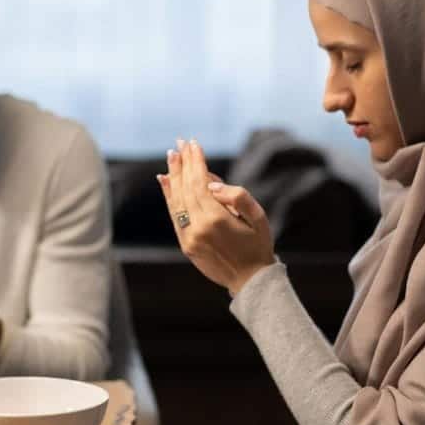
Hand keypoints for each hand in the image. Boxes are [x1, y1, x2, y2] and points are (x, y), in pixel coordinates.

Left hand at [158, 139, 274, 293]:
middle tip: (179, 143)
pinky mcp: (185, 245)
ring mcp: (189, 238)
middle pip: (185, 188)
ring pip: (176, 201)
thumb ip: (238, 196)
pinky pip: (174, 215)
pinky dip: (169, 196)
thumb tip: (212, 184)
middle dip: (183, 164)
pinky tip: (166, 181)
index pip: (199, 182)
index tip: (194, 144)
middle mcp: (198, 228)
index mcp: (216, 220)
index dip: (196, 161)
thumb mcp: (258, 217)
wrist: (250, 281)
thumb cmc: (258, 245)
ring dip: (173, 176)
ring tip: (172, 156)